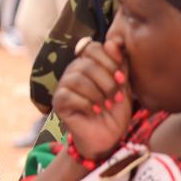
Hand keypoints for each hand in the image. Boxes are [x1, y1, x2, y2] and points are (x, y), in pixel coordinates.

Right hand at [53, 37, 131, 161]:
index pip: (92, 48)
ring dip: (98, 93)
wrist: (107, 138)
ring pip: (77, 79)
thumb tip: (114, 42)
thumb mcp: (122, 85)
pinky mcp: (58, 103)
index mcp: (88, 64)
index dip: (109, 60)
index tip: (122, 78)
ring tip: (107, 105)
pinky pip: (70, 95)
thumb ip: (119, 64)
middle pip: (85, 64)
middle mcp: (72, 72)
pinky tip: (96, 111)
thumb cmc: (115, 110)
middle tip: (116, 96)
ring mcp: (63, 87)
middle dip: (106, 80)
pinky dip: (87, 103)